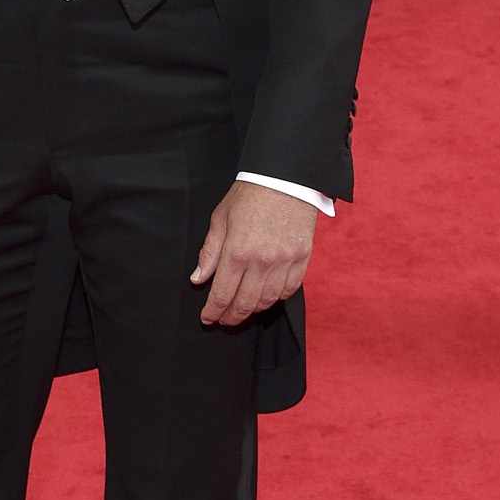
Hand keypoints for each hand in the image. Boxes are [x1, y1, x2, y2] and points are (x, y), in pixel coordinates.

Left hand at [191, 180, 315, 327]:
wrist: (286, 178)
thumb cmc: (250, 194)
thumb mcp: (221, 218)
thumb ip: (210, 252)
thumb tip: (198, 278)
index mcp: (237, 251)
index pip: (222, 294)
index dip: (213, 311)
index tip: (207, 318)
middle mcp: (261, 262)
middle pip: (245, 303)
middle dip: (231, 317)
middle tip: (223, 320)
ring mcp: (284, 262)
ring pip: (268, 301)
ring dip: (253, 310)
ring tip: (242, 310)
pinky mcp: (302, 258)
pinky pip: (289, 290)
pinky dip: (276, 299)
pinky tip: (267, 298)